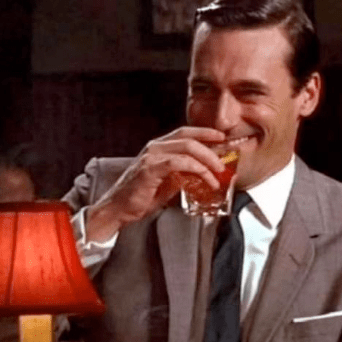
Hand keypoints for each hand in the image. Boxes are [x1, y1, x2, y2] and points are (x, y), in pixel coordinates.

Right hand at [85, 127, 225, 241]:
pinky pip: (178, 163)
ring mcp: (151, 157)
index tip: (221, 137)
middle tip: (223, 163)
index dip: (204, 132)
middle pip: (189, 139)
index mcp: (159, 148)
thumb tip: (205, 174)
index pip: (185, 133)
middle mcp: (154, 148)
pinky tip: (205, 179)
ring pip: (186, 149)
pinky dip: (196, 170)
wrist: (118, 209)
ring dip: (206, 161)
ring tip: (217, 173)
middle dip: (210, 150)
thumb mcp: (169, 183)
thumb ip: (184, 175)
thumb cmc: (141, 197)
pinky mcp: (149, 170)